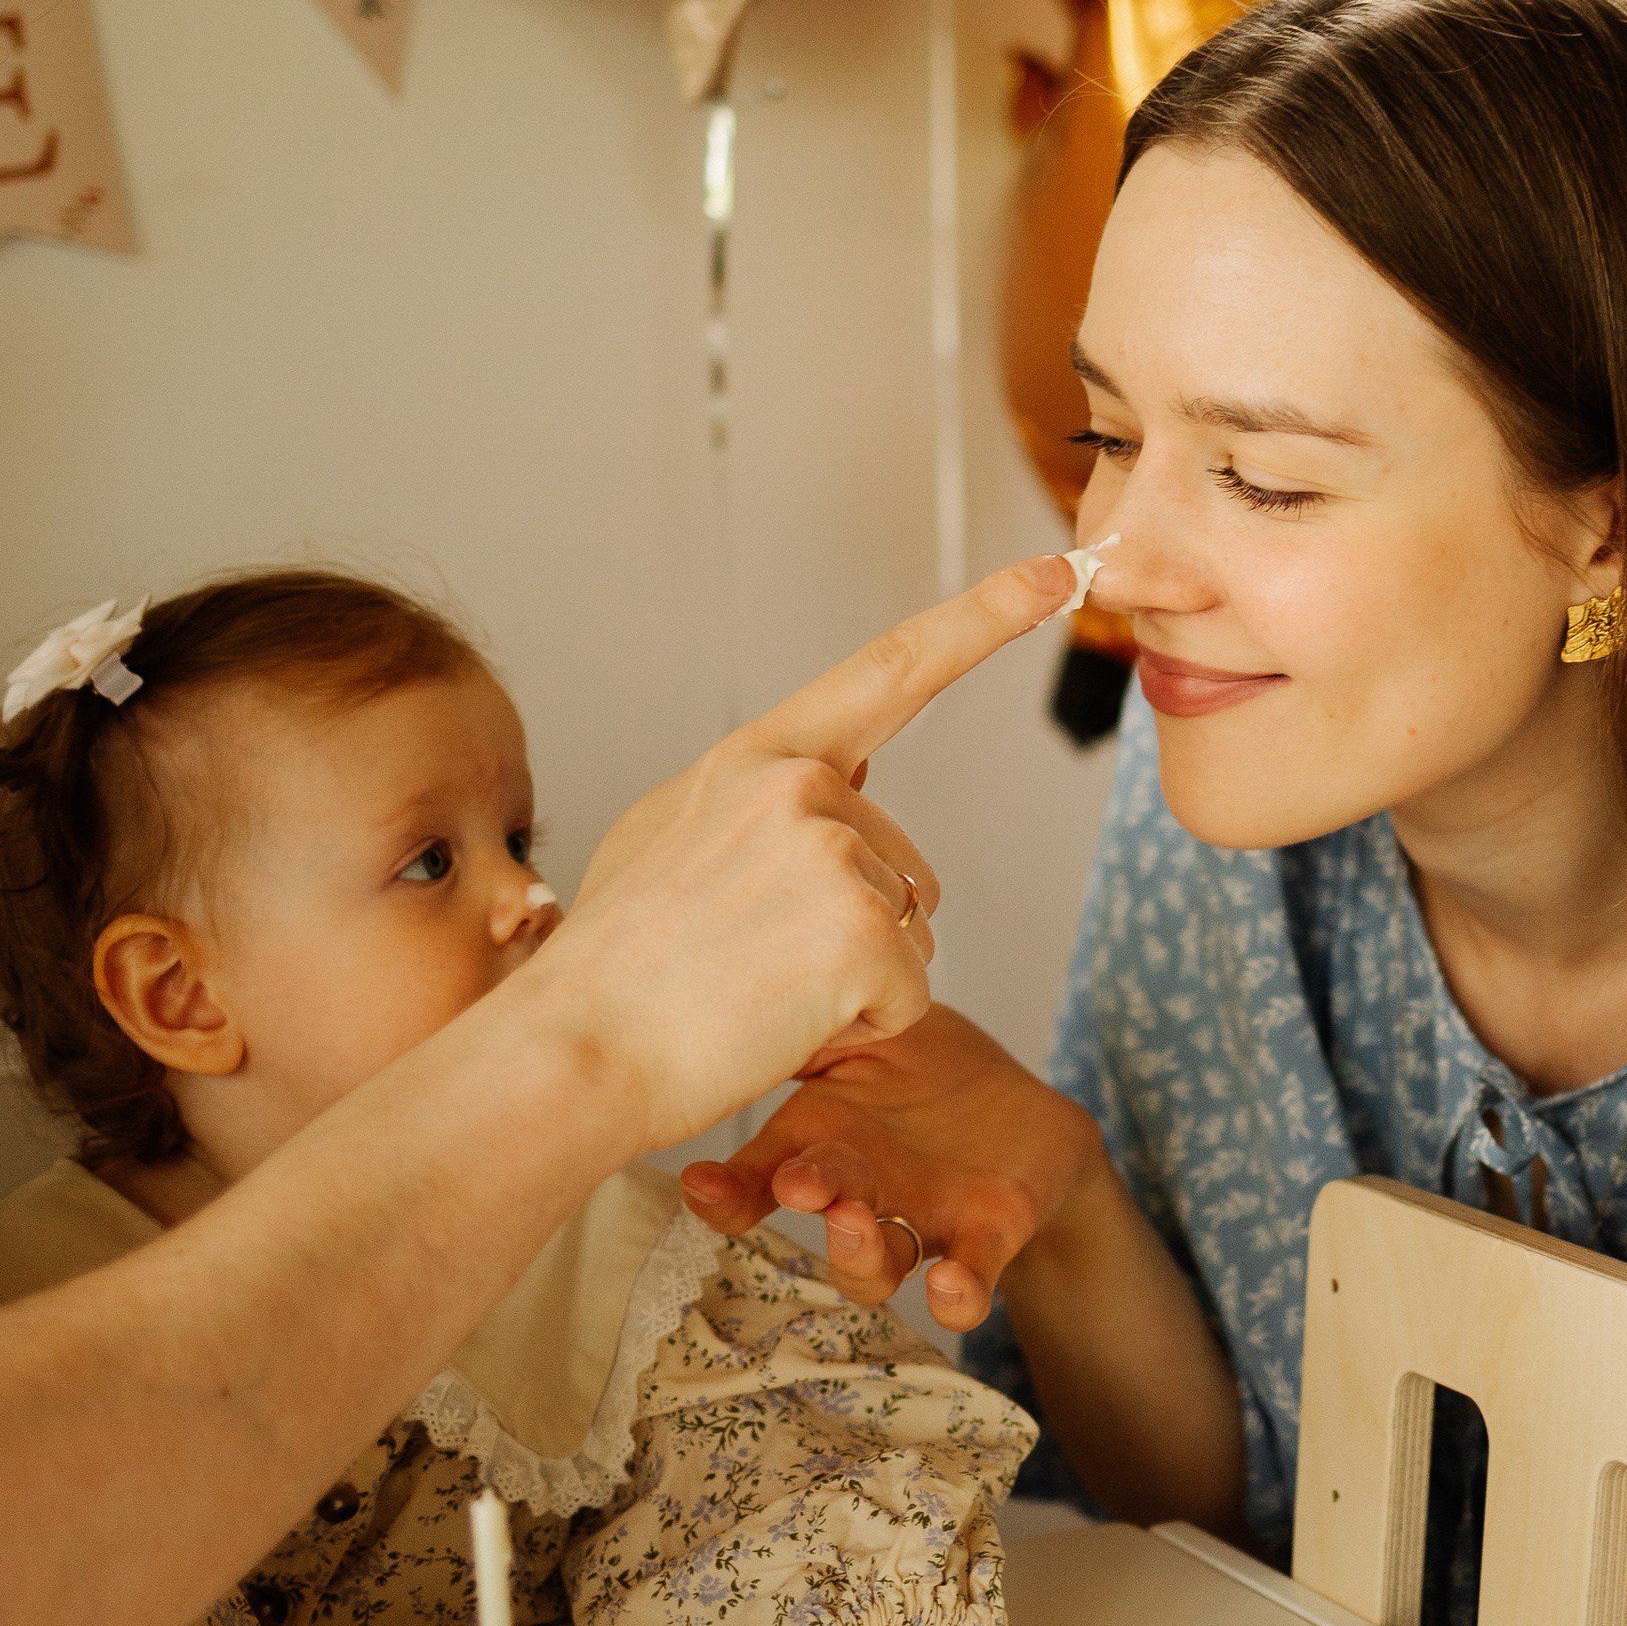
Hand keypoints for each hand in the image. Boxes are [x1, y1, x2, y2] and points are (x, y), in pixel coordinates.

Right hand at [522, 555, 1076, 1158]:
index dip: (983, 618)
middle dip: (855, 932)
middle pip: (903, 869)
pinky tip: (777, 1023)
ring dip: (851, 982)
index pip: (890, 669)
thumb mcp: (670, 838)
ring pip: (908, 936)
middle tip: (745, 963)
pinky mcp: (865, 932)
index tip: (1056, 572)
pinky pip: (907, 997)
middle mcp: (804, 786)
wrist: (571, 1053)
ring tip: (751, 991)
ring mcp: (836, 853)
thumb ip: (758, 797)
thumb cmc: (616, 967)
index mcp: (758, 755)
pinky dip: (856, 1028)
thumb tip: (848, 770)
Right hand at [685, 1005, 1103, 1329]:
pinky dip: (958, 1294)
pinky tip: (950, 1288)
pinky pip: (970, 1274)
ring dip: (858, 1254)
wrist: (1027, 1114)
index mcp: (823, 1139)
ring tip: (852, 1222)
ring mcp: (920, 1220)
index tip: (699, 1184)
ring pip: (877, 1262)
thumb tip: (748, 1001)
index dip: (725, 1192)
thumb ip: (815, 1028)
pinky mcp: (987, 1236)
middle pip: (820, 1211)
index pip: (758, 1176)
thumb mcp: (870, 1033)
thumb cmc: (933, 1070)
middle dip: (805, 1198)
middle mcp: (861, 1192)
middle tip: (799, 1183)